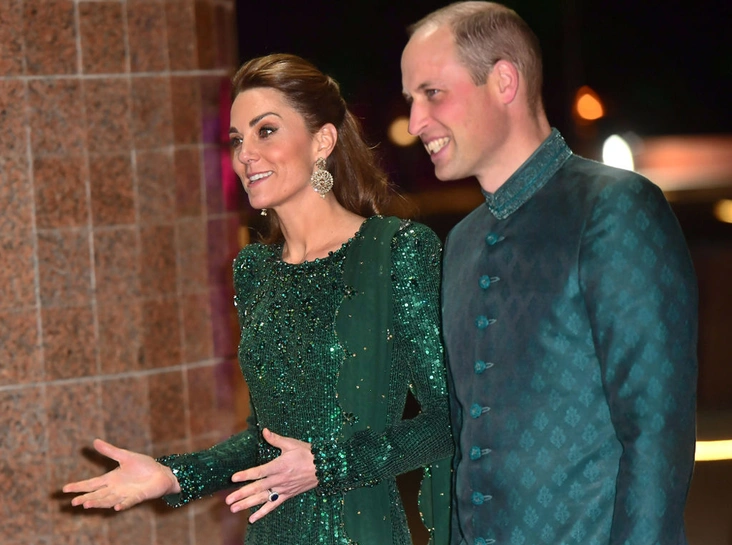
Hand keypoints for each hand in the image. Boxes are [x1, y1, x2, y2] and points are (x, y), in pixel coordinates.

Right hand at [62, 438, 180, 510]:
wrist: (161, 473)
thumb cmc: (143, 466)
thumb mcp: (125, 456)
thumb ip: (110, 451)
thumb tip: (94, 441)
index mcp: (111, 479)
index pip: (91, 484)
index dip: (79, 486)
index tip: (65, 489)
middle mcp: (116, 489)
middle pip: (97, 495)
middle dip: (86, 498)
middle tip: (74, 502)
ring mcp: (126, 494)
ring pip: (109, 500)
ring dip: (99, 503)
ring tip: (87, 505)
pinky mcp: (138, 497)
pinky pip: (129, 502)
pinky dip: (123, 504)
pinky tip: (116, 507)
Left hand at [225, 428, 316, 522]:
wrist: (323, 467)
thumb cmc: (307, 453)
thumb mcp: (291, 444)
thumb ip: (275, 439)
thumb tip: (264, 430)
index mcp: (279, 465)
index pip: (259, 471)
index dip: (246, 475)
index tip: (234, 478)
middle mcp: (279, 479)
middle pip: (258, 488)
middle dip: (242, 494)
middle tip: (228, 500)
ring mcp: (283, 489)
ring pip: (263, 498)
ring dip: (248, 504)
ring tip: (234, 509)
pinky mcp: (287, 495)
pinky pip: (273, 505)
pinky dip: (262, 512)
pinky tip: (252, 518)